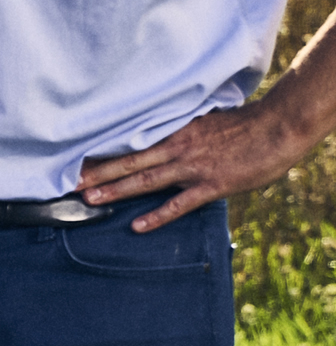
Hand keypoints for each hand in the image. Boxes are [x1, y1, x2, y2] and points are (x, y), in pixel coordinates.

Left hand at [78, 101, 308, 232]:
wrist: (278, 127)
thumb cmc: (244, 123)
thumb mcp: (204, 119)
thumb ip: (179, 129)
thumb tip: (158, 134)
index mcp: (175, 130)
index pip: (131, 140)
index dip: (103, 150)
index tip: (76, 156)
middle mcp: (178, 147)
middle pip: (129, 160)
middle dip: (97, 172)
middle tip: (68, 181)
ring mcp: (193, 167)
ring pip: (146, 180)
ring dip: (116, 190)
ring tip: (89, 199)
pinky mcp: (212, 185)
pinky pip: (179, 204)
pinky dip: (157, 215)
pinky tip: (137, 226)